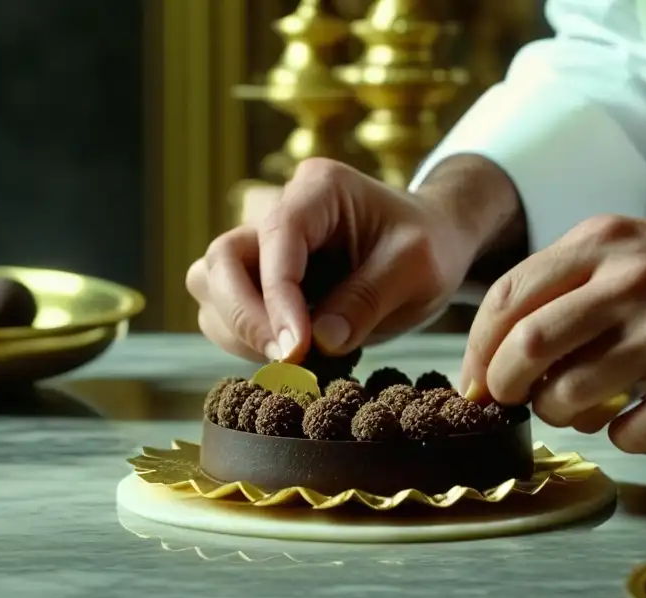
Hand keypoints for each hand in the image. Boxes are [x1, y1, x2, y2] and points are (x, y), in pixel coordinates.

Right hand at [186, 158, 482, 362]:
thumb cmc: (430, 246)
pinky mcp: (259, 278)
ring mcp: (263, 244)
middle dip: (244, 316)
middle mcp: (279, 209)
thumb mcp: (417, 270)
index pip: (275, 239)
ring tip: (292, 361)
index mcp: (319, 189)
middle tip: (287, 361)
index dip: (276, 298)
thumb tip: (319, 343)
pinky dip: (245, 340)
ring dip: (238, 330)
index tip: (296, 350)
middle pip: (222, 259)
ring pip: (211, 286)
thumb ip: (368, 300)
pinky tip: (290, 357)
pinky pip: (225, 310)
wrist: (434, 244)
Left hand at [460, 201, 645, 452]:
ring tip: (575, 406)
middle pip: (527, 347)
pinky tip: (633, 418)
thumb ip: (560, 286)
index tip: (474, 378)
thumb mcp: (624, 246)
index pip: (507, 297)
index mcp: (602, 244)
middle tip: (508, 399)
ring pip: (571, 397)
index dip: (476, 348)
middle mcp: (632, 285)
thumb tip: (494, 353)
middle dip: (503, 385)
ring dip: (558, 414)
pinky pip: (630, 435)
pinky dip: (618, 437)